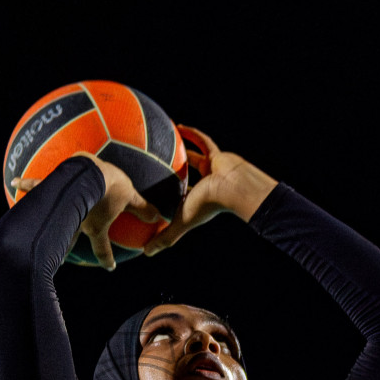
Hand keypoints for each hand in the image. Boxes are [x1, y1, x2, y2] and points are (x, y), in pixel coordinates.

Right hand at [10, 152, 160, 269]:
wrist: (87, 170)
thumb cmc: (108, 185)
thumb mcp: (129, 196)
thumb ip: (143, 209)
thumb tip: (161, 219)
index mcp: (94, 226)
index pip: (102, 248)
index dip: (107, 259)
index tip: (110, 268)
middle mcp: (76, 221)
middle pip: (72, 237)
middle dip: (67, 247)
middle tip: (64, 254)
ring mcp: (62, 206)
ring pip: (53, 217)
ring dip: (45, 221)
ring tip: (34, 226)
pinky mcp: (53, 187)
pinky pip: (37, 186)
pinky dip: (26, 184)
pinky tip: (15, 182)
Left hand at [143, 126, 277, 256]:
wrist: (234, 189)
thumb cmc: (209, 206)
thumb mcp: (181, 222)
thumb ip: (165, 237)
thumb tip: (145, 252)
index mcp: (197, 201)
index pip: (182, 200)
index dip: (172, 198)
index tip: (158, 194)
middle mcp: (205, 185)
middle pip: (188, 177)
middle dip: (177, 173)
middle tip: (159, 165)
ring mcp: (213, 169)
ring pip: (196, 157)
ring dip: (184, 150)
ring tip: (167, 141)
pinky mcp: (218, 155)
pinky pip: (204, 141)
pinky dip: (192, 134)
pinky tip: (178, 126)